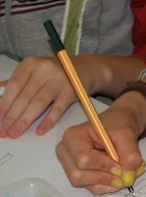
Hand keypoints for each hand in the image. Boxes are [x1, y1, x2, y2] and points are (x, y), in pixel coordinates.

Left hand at [0, 53, 145, 137]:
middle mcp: (45, 70)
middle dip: (12, 117)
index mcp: (32, 64)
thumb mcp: (36, 70)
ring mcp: (60, 80)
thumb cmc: (58, 71)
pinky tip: (40, 130)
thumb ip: (18, 80)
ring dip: (25, 121)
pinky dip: (48, 121)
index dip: (5, 104)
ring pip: (38, 104)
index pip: (14, 86)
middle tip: (4, 130)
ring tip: (16, 132)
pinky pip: (57, 109)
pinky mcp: (72, 91)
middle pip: (24, 97)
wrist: (87, 68)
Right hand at [55, 94, 145, 193]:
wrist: (120, 125)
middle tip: (126, 173)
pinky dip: (108, 185)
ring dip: (108, 182)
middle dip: (105, 177)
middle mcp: (67, 152)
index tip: (121, 167)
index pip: (83, 159)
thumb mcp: (127, 133)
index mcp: (73, 136)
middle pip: (79, 175)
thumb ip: (130, 153)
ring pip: (85, 183)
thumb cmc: (118, 123)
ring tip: (125, 172)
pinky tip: (118, 176)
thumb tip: (128, 175)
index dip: (103, 166)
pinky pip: (92, 187)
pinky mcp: (80, 174)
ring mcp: (71, 164)